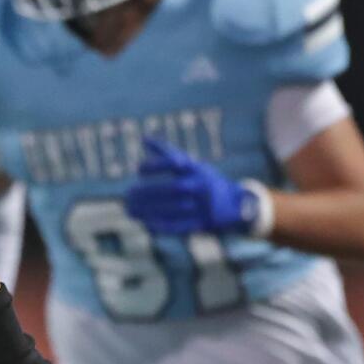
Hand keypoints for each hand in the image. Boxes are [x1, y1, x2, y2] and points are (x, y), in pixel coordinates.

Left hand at [125, 137, 258, 235]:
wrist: (236, 205)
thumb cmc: (204, 180)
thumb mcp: (190, 164)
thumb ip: (166, 152)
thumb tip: (143, 138)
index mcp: (197, 169)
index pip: (177, 164)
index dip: (158, 165)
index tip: (138, 169)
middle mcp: (202, 186)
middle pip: (175, 188)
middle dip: (150, 192)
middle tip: (128, 194)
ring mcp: (204, 206)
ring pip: (175, 208)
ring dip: (150, 210)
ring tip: (130, 210)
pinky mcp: (203, 223)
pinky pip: (181, 226)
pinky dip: (162, 225)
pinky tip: (145, 224)